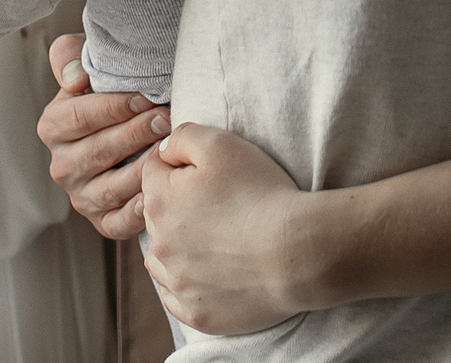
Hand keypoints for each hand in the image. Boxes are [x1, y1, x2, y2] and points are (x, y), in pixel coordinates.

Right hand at [36, 32, 171, 240]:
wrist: (128, 127)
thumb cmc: (109, 91)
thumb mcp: (86, 66)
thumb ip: (70, 57)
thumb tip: (76, 79)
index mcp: (53, 127)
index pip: (80, 116)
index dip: (114, 106)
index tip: (146, 96)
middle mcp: (62, 166)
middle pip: (98, 151)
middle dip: (135, 133)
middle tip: (165, 118)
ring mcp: (82, 197)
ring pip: (111, 188)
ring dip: (142, 168)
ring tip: (168, 149)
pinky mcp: (103, 221)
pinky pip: (118, 223)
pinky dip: (137, 212)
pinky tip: (157, 193)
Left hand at [142, 122, 323, 335]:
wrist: (296, 252)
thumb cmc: (261, 193)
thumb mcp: (221, 144)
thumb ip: (183, 137)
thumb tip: (164, 150)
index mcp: (159, 201)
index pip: (154, 173)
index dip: (182, 166)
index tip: (210, 173)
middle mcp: (159, 245)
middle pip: (157, 217)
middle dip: (179, 207)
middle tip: (219, 206)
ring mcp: (176, 284)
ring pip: (162, 260)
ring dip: (178, 248)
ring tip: (214, 240)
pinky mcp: (196, 313)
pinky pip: (178, 297)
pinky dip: (190, 284)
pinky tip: (214, 272)